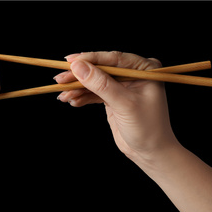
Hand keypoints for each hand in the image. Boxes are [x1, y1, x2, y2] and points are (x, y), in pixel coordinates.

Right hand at [55, 51, 180, 163]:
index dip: (90, 59)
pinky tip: (72, 101)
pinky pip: (94, 93)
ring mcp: (122, 85)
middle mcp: (133, 73)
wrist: (151, 152)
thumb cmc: (147, 128)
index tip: (70, 61)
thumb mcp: (124, 104)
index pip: (114, 59)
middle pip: (101, 68)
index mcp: (144, 68)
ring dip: (77, 88)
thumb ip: (101, 85)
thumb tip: (79, 67)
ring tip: (62, 96)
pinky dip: (82, 97)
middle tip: (59, 80)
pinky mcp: (113, 97)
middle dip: (80, 75)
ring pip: (95, 81)